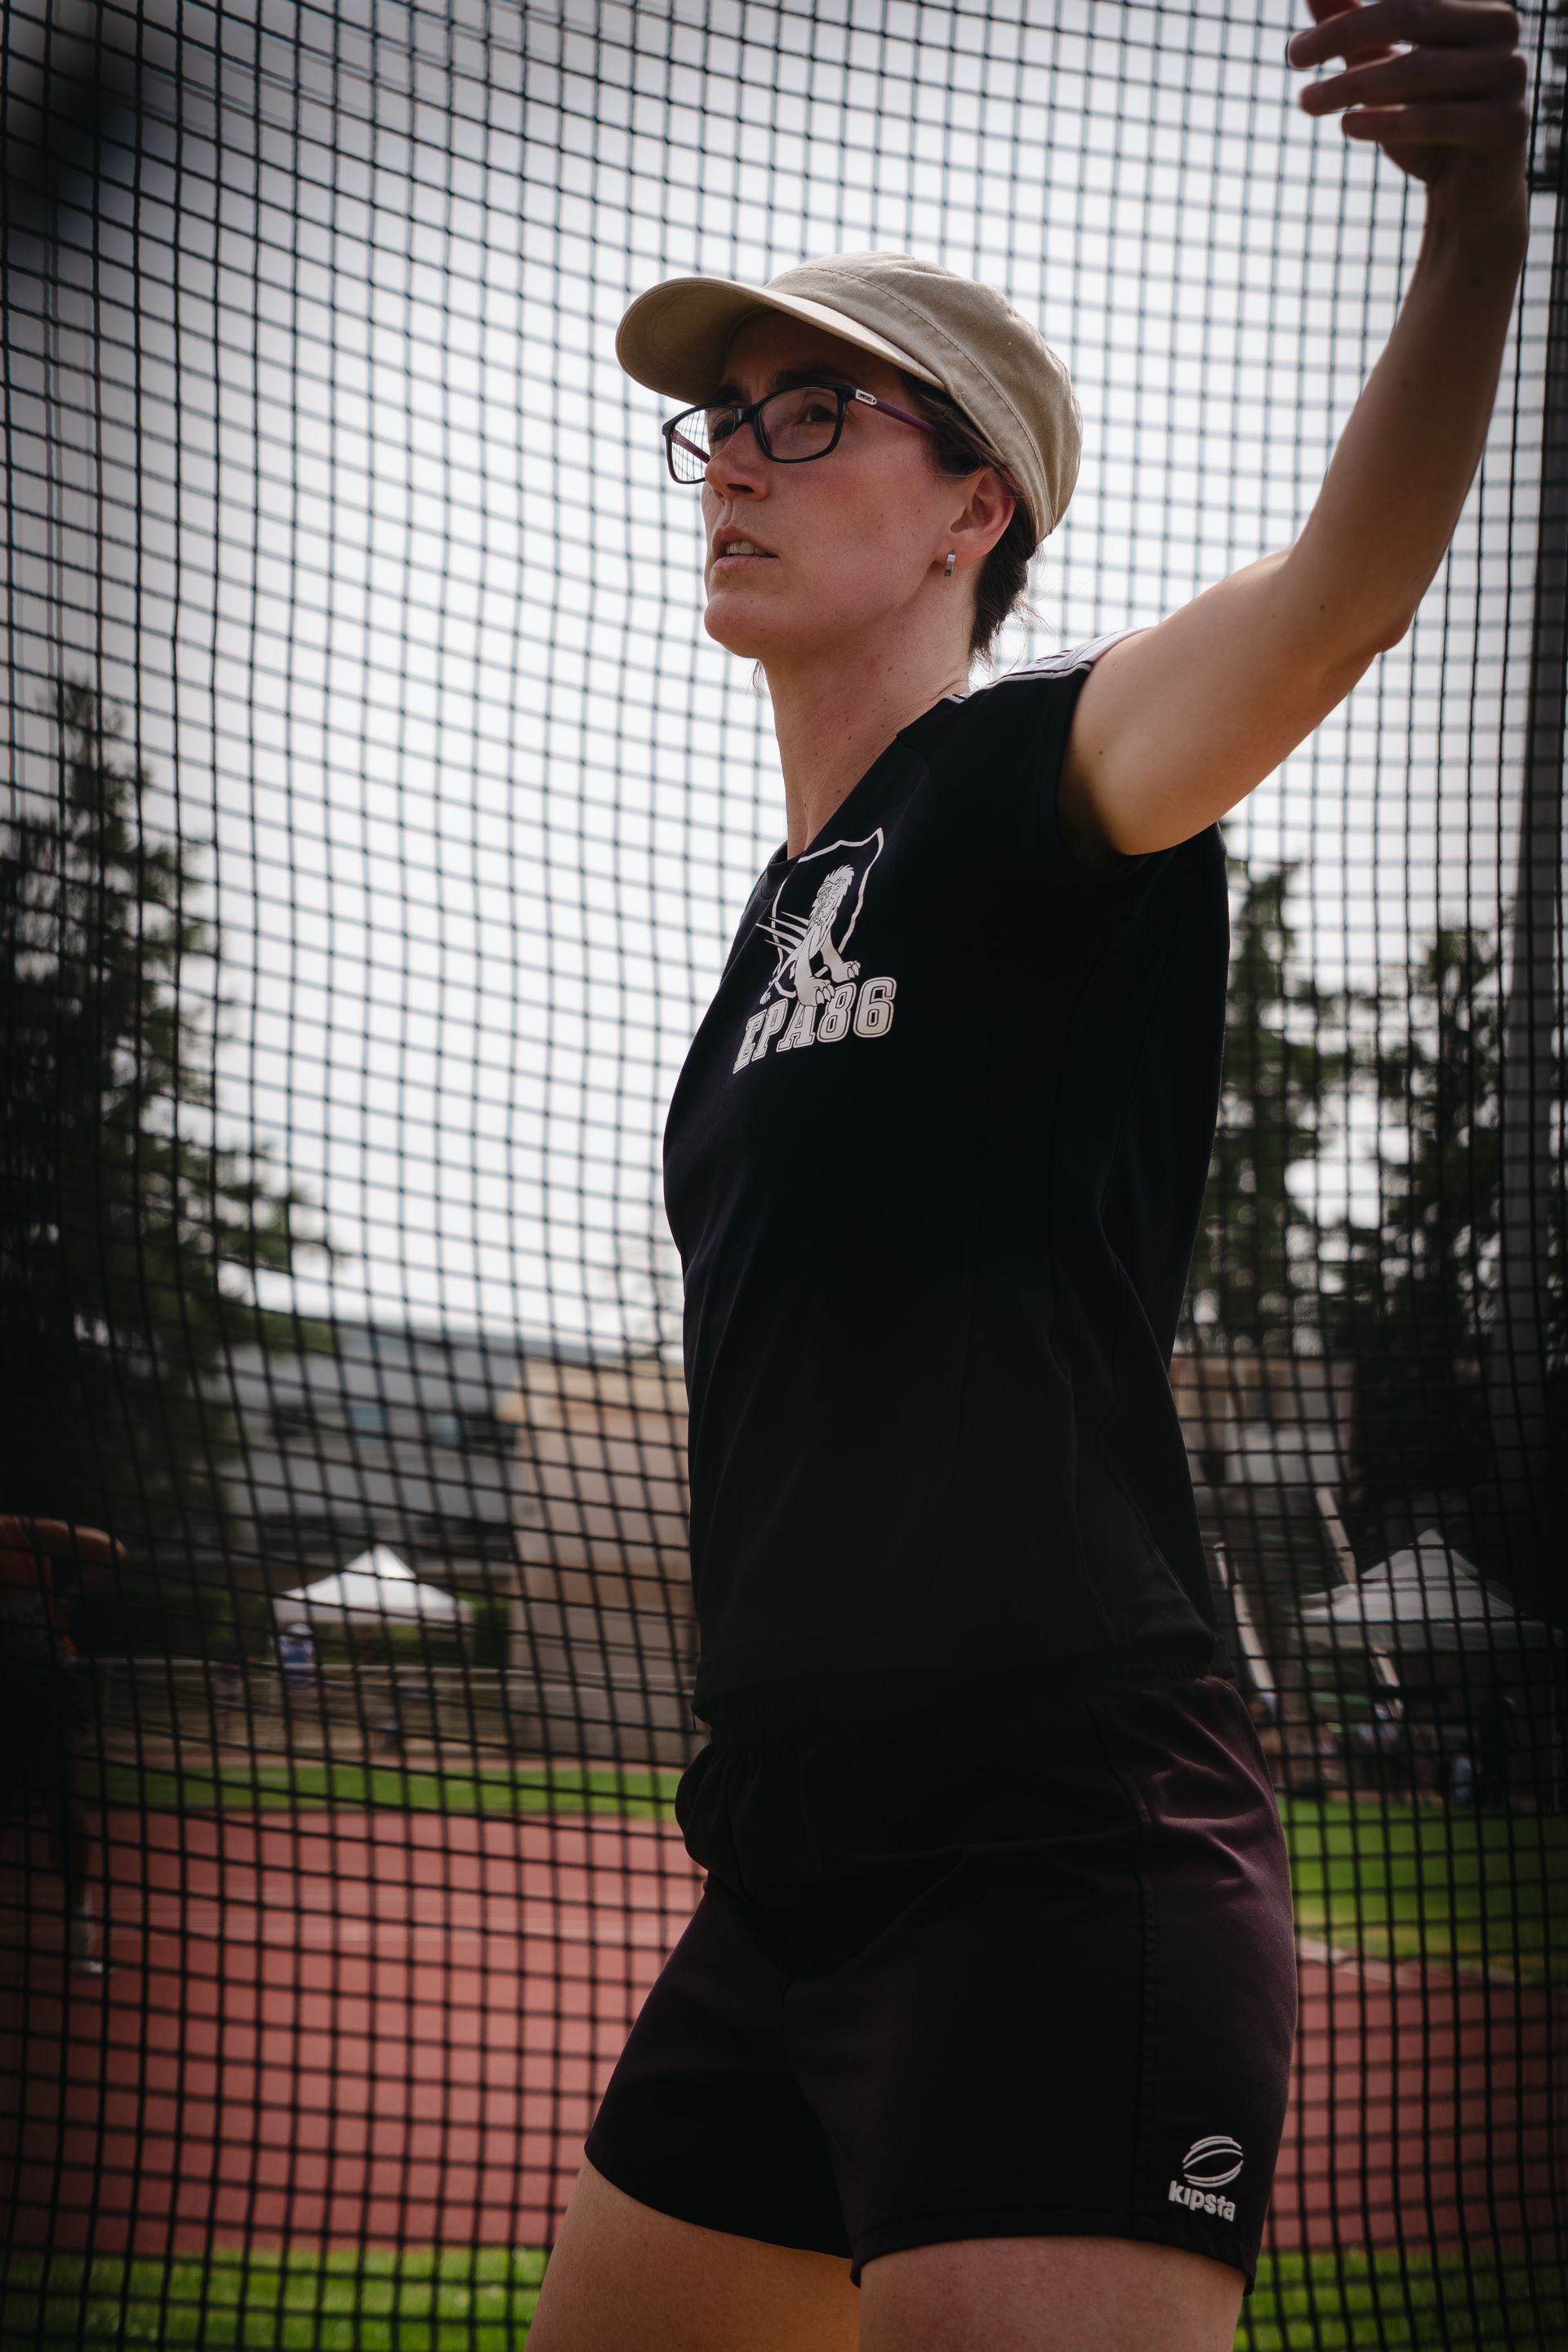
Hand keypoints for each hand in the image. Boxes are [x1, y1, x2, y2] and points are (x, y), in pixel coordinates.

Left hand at [1286, 2, 1528, 244]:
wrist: (1467, 194)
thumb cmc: (1424, 124)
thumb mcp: (1385, 74)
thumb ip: (1357, 31)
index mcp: (1477, 9)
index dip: (1349, 14)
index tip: (1298, 41)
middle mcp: (1501, 31)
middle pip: (1410, 15)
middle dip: (1343, 35)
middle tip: (1293, 56)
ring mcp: (1509, 77)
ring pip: (1418, 69)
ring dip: (1352, 84)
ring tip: (1307, 100)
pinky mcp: (1506, 127)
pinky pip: (1435, 119)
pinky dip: (1385, 122)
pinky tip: (1345, 126)